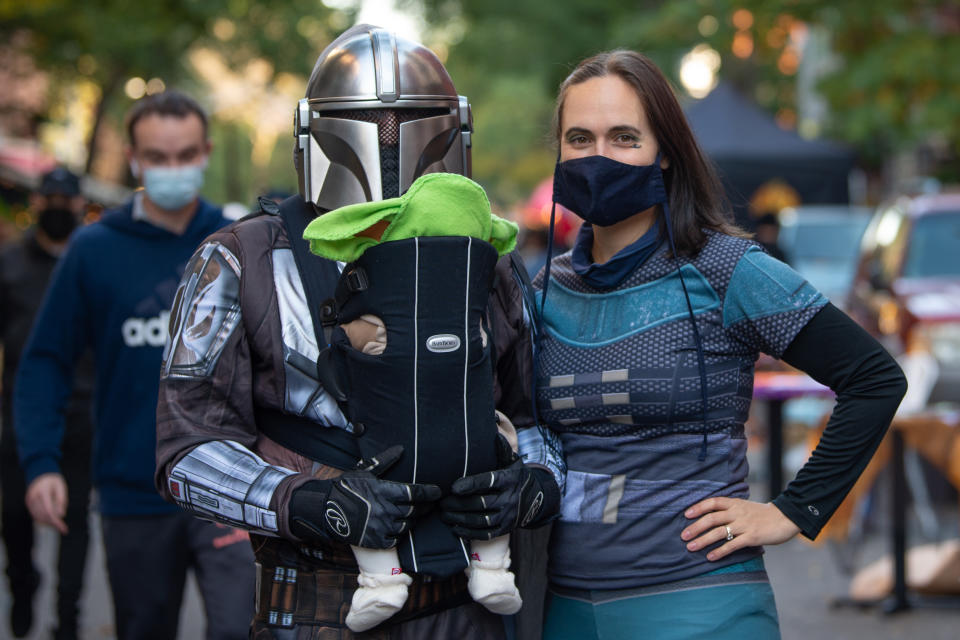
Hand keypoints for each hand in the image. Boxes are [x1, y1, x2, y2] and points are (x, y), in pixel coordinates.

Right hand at [25, 472, 68, 534]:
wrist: (40, 474)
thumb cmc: (53, 481)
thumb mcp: (61, 487)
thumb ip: (62, 500)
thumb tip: (61, 515)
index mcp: (42, 492)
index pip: (49, 510)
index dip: (56, 521)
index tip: (64, 528)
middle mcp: (33, 497)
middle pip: (43, 515)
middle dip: (53, 523)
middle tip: (63, 528)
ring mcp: (29, 501)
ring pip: (38, 517)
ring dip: (48, 523)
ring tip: (59, 525)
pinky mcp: (28, 504)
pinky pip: (35, 515)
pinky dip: (42, 520)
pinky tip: (51, 522)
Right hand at [289, 445, 440, 548]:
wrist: (326, 510)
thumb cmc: (347, 487)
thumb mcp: (365, 471)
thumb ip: (385, 461)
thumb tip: (401, 449)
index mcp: (384, 491)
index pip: (414, 492)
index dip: (429, 492)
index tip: (438, 491)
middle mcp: (384, 510)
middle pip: (414, 510)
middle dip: (425, 507)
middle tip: (432, 504)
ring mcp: (380, 527)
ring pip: (407, 525)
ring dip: (414, 520)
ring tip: (417, 514)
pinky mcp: (375, 541)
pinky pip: (396, 539)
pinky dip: (401, 533)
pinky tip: (401, 526)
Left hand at [439, 435, 559, 539]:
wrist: (536, 500)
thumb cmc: (515, 476)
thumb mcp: (512, 461)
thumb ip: (500, 448)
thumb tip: (491, 426)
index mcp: (508, 479)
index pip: (488, 481)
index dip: (470, 485)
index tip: (453, 487)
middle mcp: (509, 498)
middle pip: (480, 503)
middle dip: (458, 504)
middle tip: (442, 502)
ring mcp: (507, 516)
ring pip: (480, 520)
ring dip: (459, 518)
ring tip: (444, 514)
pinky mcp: (504, 529)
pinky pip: (485, 534)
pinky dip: (468, 532)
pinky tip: (454, 528)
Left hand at [681, 497, 799, 560]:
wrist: (785, 518)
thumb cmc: (762, 514)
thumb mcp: (745, 507)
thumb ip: (730, 510)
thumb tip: (711, 518)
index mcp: (735, 503)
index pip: (712, 502)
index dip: (698, 507)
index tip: (686, 514)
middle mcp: (737, 512)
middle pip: (712, 518)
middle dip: (696, 527)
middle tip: (683, 536)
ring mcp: (744, 524)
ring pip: (719, 532)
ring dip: (703, 540)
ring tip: (691, 547)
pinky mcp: (752, 537)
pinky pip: (732, 545)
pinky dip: (720, 551)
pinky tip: (710, 557)